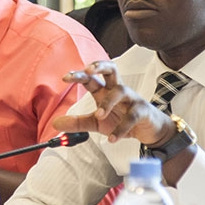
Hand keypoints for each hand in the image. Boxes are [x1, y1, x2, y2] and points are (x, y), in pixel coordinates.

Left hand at [51, 61, 173, 145]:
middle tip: (88, 71)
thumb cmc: (121, 120)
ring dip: (108, 102)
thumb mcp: (96, 123)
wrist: (148, 130)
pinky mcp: (142, 111)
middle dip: (99, 66)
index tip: (65, 77)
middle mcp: (118, 90)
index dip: (79, 74)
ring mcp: (131, 99)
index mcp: (105, 91)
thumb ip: (77, 122)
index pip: (91, 78)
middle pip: (111, 69)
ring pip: (121, 91)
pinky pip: (132, 116)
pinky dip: (121, 128)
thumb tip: (55, 123)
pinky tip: (112, 138)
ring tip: (98, 115)